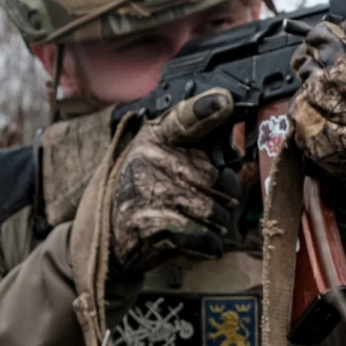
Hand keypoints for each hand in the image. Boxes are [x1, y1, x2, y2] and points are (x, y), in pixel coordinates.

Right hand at [111, 89, 240, 272]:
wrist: (113, 229)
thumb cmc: (151, 188)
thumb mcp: (167, 154)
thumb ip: (200, 142)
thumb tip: (233, 122)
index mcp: (157, 136)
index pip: (184, 119)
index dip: (204, 109)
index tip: (224, 101)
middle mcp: (149, 158)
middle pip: (216, 178)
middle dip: (226, 196)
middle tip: (215, 200)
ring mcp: (149, 192)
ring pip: (214, 212)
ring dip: (218, 224)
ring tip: (200, 220)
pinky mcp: (149, 225)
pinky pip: (203, 237)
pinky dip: (209, 244)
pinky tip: (200, 240)